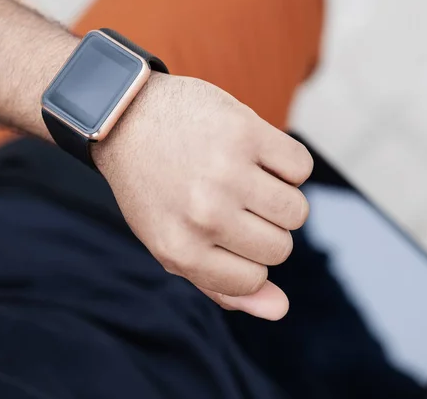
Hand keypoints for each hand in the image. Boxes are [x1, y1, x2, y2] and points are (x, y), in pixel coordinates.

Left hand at [94, 73, 312, 319]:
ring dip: (278, 196)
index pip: (254, 278)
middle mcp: (204, 215)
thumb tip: (280, 309)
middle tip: (229, 199)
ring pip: (297, 211)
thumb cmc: (154, 187)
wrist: (127, 117)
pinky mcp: (245, 132)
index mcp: (181, 251)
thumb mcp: (173, 244)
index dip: (245, 255)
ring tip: (244, 177)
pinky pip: (300, 167)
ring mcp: (226, 172)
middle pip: (280, 246)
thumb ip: (222, 285)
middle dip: (263, 227)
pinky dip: (285, 163)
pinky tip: (253, 153)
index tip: (223, 230)